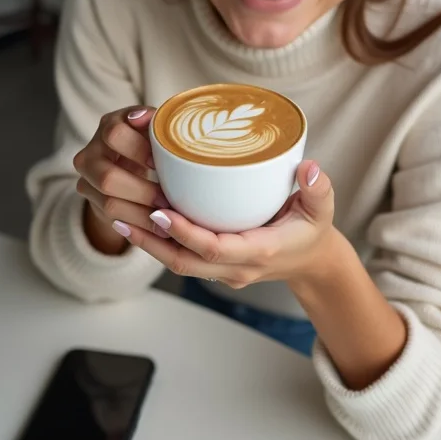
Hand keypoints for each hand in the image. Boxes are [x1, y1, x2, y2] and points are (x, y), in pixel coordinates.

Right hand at [73, 106, 171, 252]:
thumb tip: (173, 125)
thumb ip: (163, 126)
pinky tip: (158, 229)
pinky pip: (113, 219)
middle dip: (142, 192)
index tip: (159, 163)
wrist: (126, 162)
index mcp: (109, 126)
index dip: (137, 149)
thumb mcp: (155, 130)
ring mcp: (87, 180)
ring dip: (142, 214)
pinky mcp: (93, 203)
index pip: (115, 135)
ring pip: (109, 203)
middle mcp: (90, 152)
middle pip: (108, 177)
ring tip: (167, 218)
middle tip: (167, 199)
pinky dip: (137, 225)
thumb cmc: (150, 141)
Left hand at [123, 161, 335, 288]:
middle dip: (151, 240)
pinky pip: (181, 258)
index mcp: (259, 252)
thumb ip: (318, 188)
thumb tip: (309, 167)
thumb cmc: (313, 230)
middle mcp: (237, 267)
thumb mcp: (322, 209)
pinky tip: (135, 222)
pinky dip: (157, 243)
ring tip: (117, 216)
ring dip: (146, 243)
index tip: (160, 212)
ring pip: (177, 263)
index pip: (214, 249)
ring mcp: (224, 271)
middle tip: (124, 213)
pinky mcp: (215, 266)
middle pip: (185, 261)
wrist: (312, 262)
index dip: (185, 233)